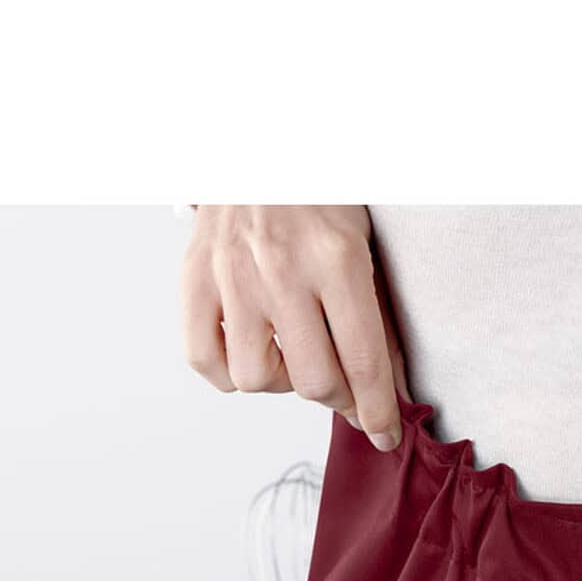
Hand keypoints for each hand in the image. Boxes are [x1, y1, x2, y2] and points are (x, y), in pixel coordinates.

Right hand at [181, 205, 409, 450]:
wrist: (257, 145)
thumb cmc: (318, 197)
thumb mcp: (364, 245)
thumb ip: (375, 317)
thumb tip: (387, 389)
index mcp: (336, 259)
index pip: (363, 361)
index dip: (377, 411)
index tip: (385, 434)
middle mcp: (281, 270)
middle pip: (313, 381)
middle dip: (338, 399)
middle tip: (344, 388)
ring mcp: (231, 276)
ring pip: (257, 380)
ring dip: (283, 382)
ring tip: (293, 355)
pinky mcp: (193, 278)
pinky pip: (206, 362)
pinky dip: (231, 373)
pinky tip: (254, 351)